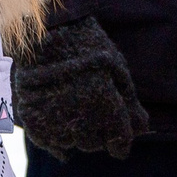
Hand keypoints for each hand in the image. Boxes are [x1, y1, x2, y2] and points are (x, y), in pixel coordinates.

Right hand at [10, 16, 150, 158]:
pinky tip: (58, 127)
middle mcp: (82, 124)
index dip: (121, 141)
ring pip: (71, 144)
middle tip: (94, 115)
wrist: (43, 31)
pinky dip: (55, 139)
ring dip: (75, 134)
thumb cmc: (86, 45)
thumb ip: (129, 102)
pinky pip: (47, 143)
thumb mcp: (117, 68)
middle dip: (98, 134)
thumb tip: (143, 128)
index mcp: (107, 111)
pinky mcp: (33, 120)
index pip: (119, 144)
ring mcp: (55, 124)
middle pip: (94, 144)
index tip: (119, 137)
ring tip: (74, 112)